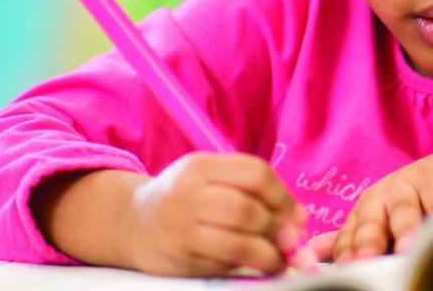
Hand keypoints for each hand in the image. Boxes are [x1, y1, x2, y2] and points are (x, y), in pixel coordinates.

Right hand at [125, 153, 306, 275]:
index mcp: (199, 166)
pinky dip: (254, 266)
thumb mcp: (211, 180)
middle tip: (292, 239)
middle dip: (278, 228)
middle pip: (247, 209)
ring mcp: (179, 227)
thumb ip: (252, 192)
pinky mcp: (179, 256)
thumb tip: (299, 222)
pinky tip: (264, 265)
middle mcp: (185, 194)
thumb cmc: (187, 200)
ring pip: (238, 242)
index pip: (255, 174)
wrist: (133, 223)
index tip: (298, 216)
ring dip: (270, 252)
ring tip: (282, 257)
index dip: (284, 197)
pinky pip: (225, 263)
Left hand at [328, 143, 432, 262]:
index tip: (344, 268)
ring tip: (406, 247)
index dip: (346, 252)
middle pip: (371, 221)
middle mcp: (383, 198)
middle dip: (368, 239)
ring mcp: (411, 187)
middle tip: (365, 258)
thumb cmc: (420, 202)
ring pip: (403, 210)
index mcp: (366, 211)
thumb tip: (311, 253)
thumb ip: (354, 237)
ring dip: (404, 227)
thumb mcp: (386, 219)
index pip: (350, 236)